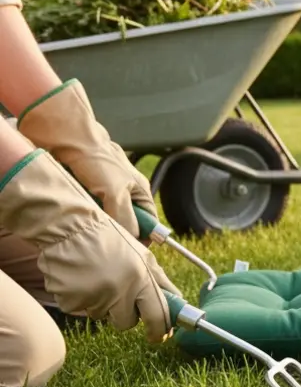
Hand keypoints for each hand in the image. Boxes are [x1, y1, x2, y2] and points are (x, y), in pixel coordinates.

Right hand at [0, 149, 178, 341]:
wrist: (69, 228)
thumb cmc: (110, 239)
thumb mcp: (142, 255)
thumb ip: (159, 280)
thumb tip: (176, 300)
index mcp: (141, 280)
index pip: (157, 316)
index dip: (159, 330)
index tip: (159, 335)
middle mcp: (119, 292)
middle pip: (127, 323)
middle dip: (126, 314)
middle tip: (121, 295)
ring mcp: (93, 299)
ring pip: (103, 316)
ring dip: (104, 304)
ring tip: (98, 277)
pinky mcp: (71, 302)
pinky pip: (82, 310)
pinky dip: (83, 299)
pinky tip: (82, 278)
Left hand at [15, 79, 158, 239]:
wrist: (65, 136)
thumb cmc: (96, 160)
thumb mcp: (116, 193)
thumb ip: (126, 219)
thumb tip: (129, 240)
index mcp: (139, 191)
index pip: (148, 222)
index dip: (141, 237)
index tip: (127, 250)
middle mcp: (122, 192)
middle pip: (123, 221)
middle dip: (113, 229)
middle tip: (101, 237)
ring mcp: (101, 190)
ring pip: (101, 217)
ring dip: (92, 220)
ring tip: (83, 220)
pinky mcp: (82, 188)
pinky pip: (83, 209)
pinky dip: (78, 212)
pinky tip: (71, 211)